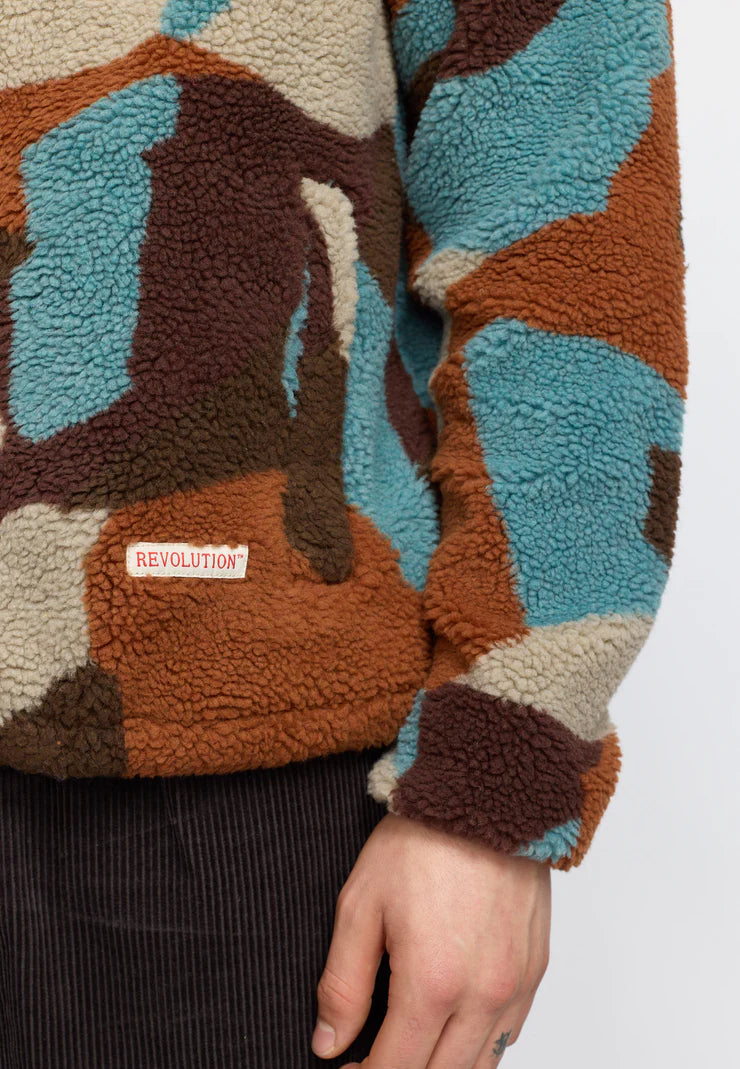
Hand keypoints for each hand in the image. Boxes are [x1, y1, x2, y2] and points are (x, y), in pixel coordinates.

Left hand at [311, 811, 550, 1066]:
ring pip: (481, 1066)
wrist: (485, 796)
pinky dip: (479, 1044)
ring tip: (410, 1044)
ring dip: (442, 1064)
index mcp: (433, 984)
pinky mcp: (536, 968)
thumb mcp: (361, 905)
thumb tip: (329, 1043)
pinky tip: (452, 1023)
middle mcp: (483, 996)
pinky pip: (510, 1035)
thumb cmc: (422, 841)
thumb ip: (343, 984)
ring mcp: (516, 985)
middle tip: (371, 1058)